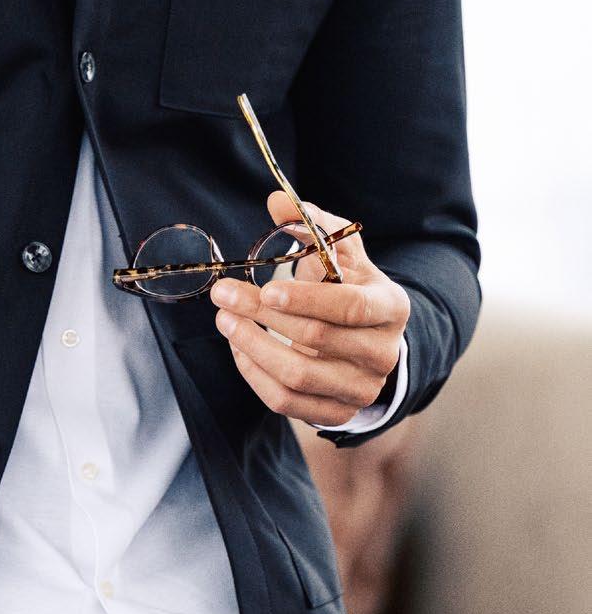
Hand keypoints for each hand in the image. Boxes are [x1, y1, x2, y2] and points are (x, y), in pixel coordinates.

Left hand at [208, 190, 410, 426]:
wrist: (368, 338)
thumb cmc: (349, 285)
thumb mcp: (339, 251)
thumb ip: (311, 224)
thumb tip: (277, 202)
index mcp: (390, 307)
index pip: (350, 307)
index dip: (307, 299)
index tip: (266, 289)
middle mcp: (383, 352)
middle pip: (316, 338)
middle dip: (262, 314)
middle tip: (225, 294)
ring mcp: (361, 388)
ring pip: (298, 376)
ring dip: (252, 347)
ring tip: (224, 320)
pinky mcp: (337, 412)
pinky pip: (287, 401)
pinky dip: (255, 375)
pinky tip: (238, 348)